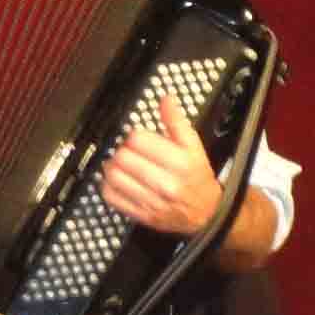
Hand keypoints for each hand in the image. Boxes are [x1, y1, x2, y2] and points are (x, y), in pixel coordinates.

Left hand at [96, 101, 223, 236]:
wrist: (206, 213)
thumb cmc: (198, 178)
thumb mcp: (194, 146)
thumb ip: (177, 122)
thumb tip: (166, 100)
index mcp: (179, 163)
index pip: (137, 141)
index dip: (134, 135)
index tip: (138, 139)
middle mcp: (165, 184)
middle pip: (123, 158)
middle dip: (122, 150)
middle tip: (129, 151)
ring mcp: (152, 202)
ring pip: (113, 177)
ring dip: (112, 166)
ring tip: (121, 164)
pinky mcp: (141, 215)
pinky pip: (112, 197)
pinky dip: (108, 186)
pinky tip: (118, 180)